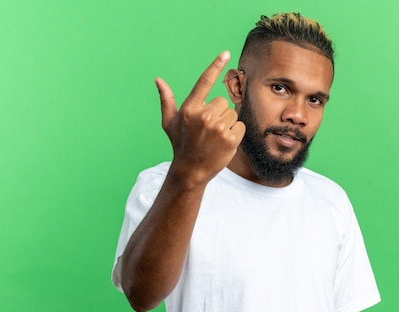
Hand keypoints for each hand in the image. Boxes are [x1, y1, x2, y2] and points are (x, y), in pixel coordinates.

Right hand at [155, 51, 245, 186]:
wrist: (191, 171)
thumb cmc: (180, 144)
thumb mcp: (169, 122)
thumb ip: (166, 100)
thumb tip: (158, 80)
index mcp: (189, 109)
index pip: (204, 82)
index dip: (215, 65)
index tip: (226, 53)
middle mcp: (203, 116)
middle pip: (222, 102)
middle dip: (218, 114)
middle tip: (208, 130)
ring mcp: (218, 128)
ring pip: (232, 115)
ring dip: (227, 125)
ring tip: (215, 138)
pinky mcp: (230, 138)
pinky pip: (240, 126)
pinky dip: (235, 134)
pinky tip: (223, 144)